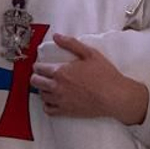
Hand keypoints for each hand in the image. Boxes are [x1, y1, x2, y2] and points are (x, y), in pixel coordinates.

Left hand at [33, 35, 149, 126]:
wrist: (114, 96)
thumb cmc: (104, 74)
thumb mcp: (89, 53)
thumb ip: (71, 43)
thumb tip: (56, 36)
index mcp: (60, 71)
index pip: (39, 68)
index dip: (38, 65)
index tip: (41, 66)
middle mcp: (57, 86)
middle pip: (35, 82)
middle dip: (36, 76)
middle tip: (42, 75)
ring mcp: (60, 100)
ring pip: (41, 95)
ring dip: (43, 89)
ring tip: (49, 86)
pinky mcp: (66, 111)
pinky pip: (48, 109)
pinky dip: (47, 104)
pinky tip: (53, 100)